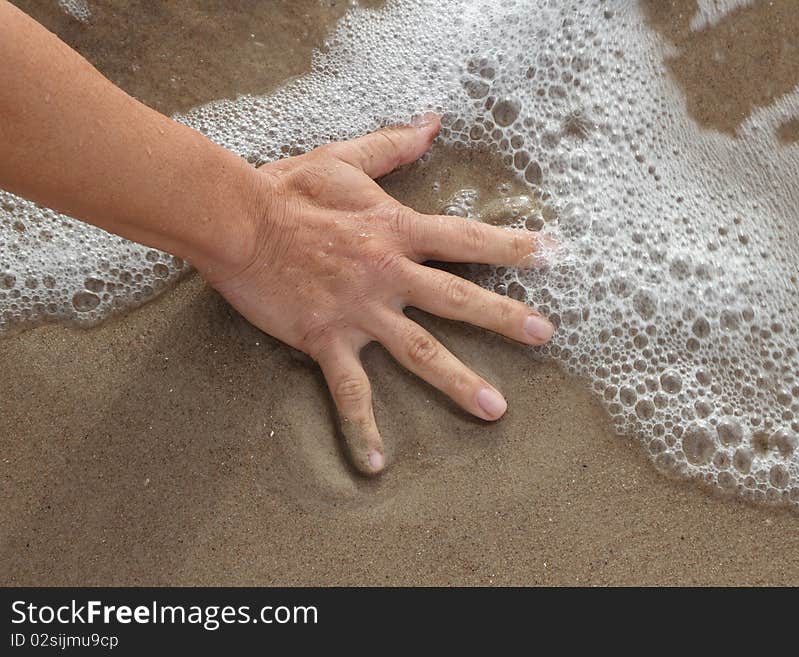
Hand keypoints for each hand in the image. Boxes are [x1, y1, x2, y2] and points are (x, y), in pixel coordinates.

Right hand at [207, 114, 554, 474]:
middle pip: (459, 299)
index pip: (466, 239)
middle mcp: (389, 273)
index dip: (512, 246)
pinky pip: (350, 391)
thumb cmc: (286, 187)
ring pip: (420, 351)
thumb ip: (393, 145)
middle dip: (506, 318)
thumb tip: (434, 120)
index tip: (553, 254)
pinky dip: (362, 428)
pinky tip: (375, 465)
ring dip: (460, 381)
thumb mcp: (344, 157)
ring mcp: (360, 310)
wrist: (234, 219)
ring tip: (496, 409)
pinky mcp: (326, 339)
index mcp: (396, 229)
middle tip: (546, 336)